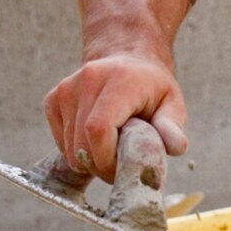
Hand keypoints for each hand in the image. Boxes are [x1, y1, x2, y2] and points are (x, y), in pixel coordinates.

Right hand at [44, 54, 187, 183]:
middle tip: (122, 167)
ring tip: (112, 151)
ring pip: (69, 148)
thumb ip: (172, 126)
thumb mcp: (172, 104)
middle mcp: (87, 81)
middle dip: (101, 167)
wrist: (126, 59)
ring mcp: (66, 90)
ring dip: (90, 162)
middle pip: (82, 144)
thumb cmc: (151, 87)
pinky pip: (61, 143)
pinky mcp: (53, 100)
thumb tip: (177, 147)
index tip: (124, 171)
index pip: (99, 129)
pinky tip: (97, 140)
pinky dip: (78, 152)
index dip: (107, 159)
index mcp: (119, 80)